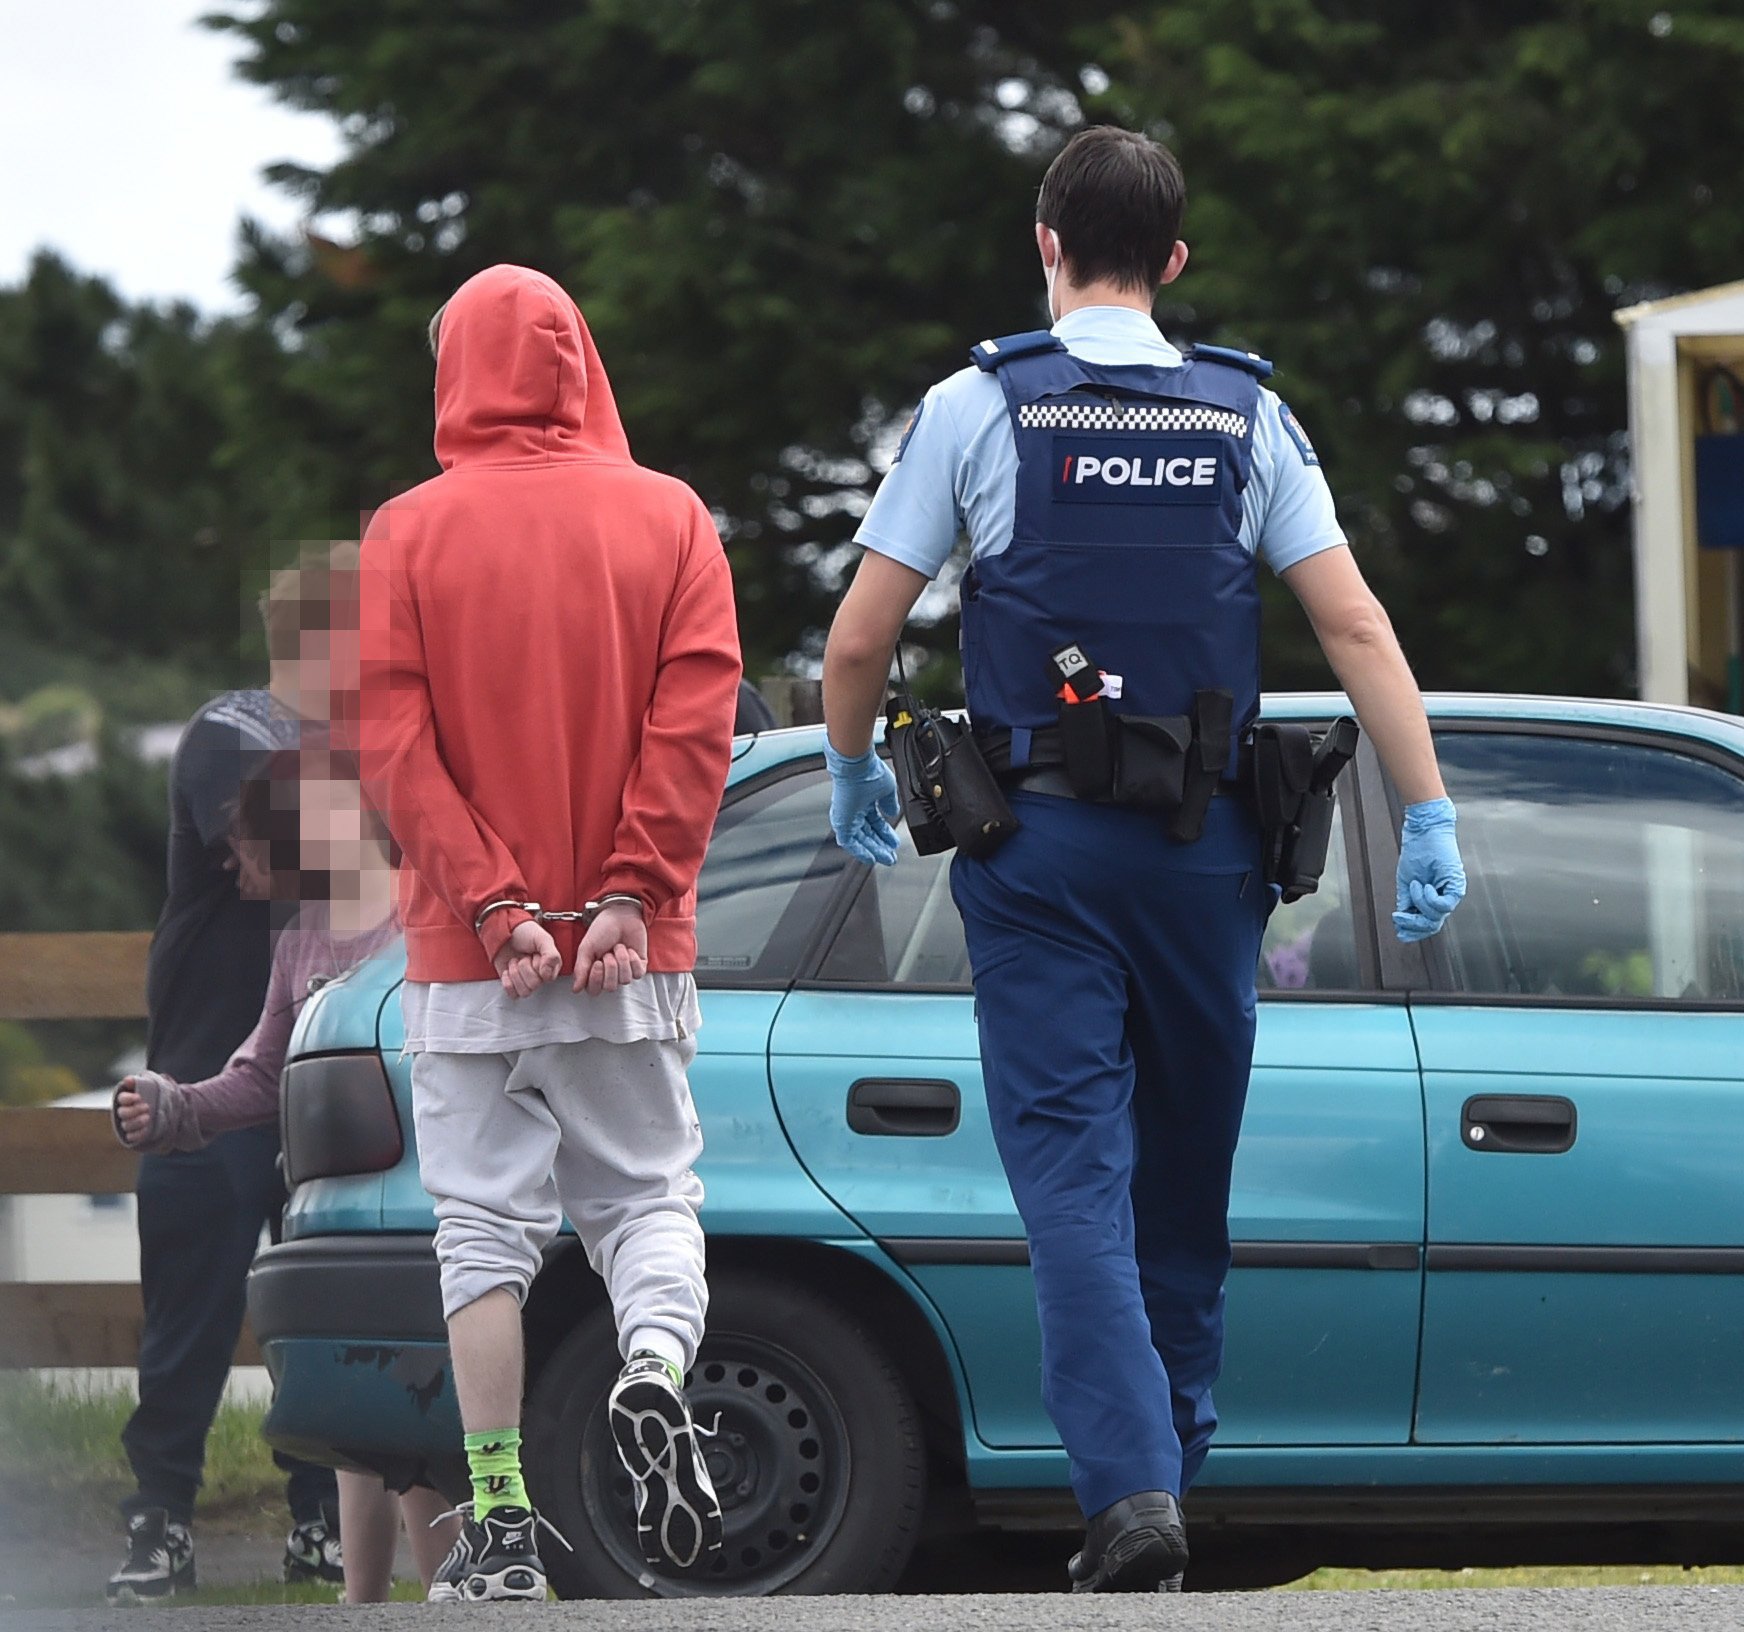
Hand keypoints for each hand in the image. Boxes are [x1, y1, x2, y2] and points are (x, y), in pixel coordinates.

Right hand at [114, 1078, 154, 1147]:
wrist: (165, 1108)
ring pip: (126, 1125)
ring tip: (148, 1117)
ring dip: (136, 1122)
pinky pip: (131, 1137)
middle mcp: (125, 1112)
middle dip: (134, 1110)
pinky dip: (137, 1134)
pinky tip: (147, 1129)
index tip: (139, 1097)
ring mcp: (129, 1123)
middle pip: (123, 1113)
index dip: (128, 1099)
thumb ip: (139, 1082)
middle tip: (147, 1107)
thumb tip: (127, 1080)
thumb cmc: (154, 1093)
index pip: (121, 1098)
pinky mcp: (134, 1134)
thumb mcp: (150, 1084)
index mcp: (126, 1099)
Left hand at [493, 919, 561, 998]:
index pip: (547, 977)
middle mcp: (540, 975)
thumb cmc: (523, 932)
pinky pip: (513, 994)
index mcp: (551, 965)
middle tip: (524, 956)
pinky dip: (507, 982)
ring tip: (516, 961)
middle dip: (524, 967)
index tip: (536, 955)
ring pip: (524, 991)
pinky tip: (508, 970)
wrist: (503, 931)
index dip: (538, 966)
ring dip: (515, 974)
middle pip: (534, 985)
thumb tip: (548, 976)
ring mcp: (526, 980)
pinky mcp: (513, 985)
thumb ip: (551, 955)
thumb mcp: (542, 938)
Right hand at [573, 901, 648, 994]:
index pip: (594, 990)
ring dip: (621, 960)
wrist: (621, 915)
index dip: (596, 979)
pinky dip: (633, 960)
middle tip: (608, 953)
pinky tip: (629, 950)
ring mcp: (625, 971)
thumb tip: (575, 989)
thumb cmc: (602, 929)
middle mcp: (609, 974)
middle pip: (610, 987)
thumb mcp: (586, 948)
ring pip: (624, 980)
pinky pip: (637, 973)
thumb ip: (581, 969)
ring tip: (618, 947)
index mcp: (594, 972)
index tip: (597, 962)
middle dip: (610, 967)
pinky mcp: (639, 966)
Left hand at [823, 741, 900, 867]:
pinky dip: (860, 851)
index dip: (885, 834)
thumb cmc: (868, 771)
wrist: (855, 765)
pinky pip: (849, 842)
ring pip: (860, 840)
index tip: (894, 843)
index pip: (875, 823)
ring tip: (886, 859)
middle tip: (891, 856)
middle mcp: (854, 810)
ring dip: (874, 851)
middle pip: (868, 834)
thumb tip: (893, 812)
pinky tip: (871, 858)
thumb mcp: (887, 789)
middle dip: (881, 846)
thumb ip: (890, 803)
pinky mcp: (841, 822)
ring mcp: (847, 817)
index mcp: (864, 800)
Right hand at [1394, 797, 1465, 941]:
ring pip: (1436, 916)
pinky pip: (1444, 905)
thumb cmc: (1415, 853)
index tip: (1397, 927)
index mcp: (1432, 898)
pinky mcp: (1457, 885)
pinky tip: (1424, 885)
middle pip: (1432, 925)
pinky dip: (1430, 898)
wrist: (1423, 831)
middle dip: (1413, 925)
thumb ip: (1406, 904)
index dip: (1412, 931)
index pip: (1426, 925)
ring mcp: (1451, 893)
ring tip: (1415, 885)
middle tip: (1398, 917)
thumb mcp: (1406, 883)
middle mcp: (1444, 898)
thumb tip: (1400, 926)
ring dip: (1420, 903)